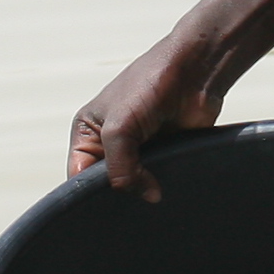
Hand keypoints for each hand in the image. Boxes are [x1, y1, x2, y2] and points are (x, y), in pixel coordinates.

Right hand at [68, 35, 225, 197]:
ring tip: (152, 188)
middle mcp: (110, 144)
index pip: (77, 176)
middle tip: (131, 198)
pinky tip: (168, 185)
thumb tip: (145, 195)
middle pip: (105, 185)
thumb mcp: (120, 127)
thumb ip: (120, 168)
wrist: (195, 72)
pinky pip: (158, 182)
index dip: (87, 192)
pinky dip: (163, 186)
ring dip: (143, 190)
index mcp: (87, 132)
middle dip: (118, 193)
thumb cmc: (151, 82)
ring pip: (133, 186)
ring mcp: (139, 151)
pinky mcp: (165, 156)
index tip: (106, 202)